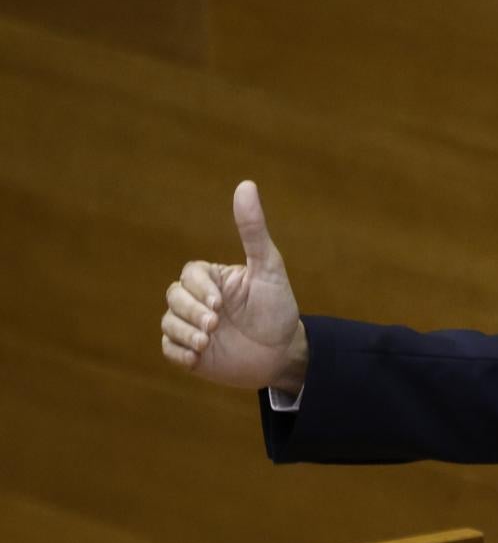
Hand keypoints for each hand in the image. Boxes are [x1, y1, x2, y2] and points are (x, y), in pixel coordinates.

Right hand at [160, 180, 306, 392]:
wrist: (284, 353)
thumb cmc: (278, 307)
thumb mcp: (268, 267)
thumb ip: (253, 230)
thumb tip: (245, 184)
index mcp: (214, 278)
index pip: (190, 274)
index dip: (199, 289)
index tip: (220, 304)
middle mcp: (200, 300)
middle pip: (173, 296)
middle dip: (191, 312)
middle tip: (214, 326)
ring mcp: (192, 326)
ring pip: (168, 322)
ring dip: (183, 333)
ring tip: (206, 343)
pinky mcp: (190, 352)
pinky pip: (168, 348)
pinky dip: (178, 353)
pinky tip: (197, 358)